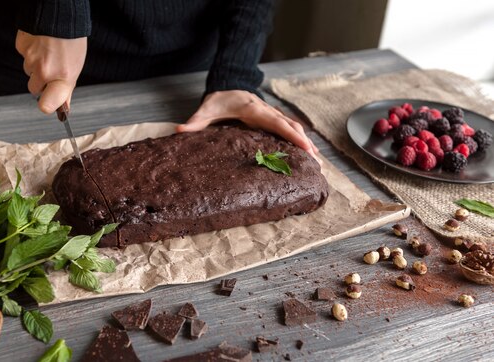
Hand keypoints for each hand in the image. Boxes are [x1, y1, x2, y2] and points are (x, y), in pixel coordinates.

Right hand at [15, 30, 86, 113]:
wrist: (60, 14)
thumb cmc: (72, 42)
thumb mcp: (75, 67)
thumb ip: (67, 88)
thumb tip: (62, 107)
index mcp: (63, 78)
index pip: (46, 106)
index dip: (47, 105)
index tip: (49, 103)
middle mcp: (45, 71)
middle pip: (34, 89)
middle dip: (41, 82)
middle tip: (52, 68)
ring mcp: (31, 59)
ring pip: (28, 71)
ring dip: (36, 65)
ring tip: (48, 52)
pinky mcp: (22, 48)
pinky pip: (23, 56)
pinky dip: (30, 52)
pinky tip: (40, 43)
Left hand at [177, 90, 319, 161]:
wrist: (228, 85)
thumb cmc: (219, 99)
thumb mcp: (206, 109)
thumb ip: (195, 122)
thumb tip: (179, 131)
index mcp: (254, 110)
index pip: (276, 123)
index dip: (291, 135)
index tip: (306, 147)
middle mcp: (267, 112)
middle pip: (291, 127)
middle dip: (305, 143)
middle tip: (318, 162)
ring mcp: (272, 115)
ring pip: (293, 128)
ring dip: (306, 143)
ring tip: (317, 163)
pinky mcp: (273, 120)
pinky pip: (289, 130)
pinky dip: (299, 141)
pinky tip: (308, 155)